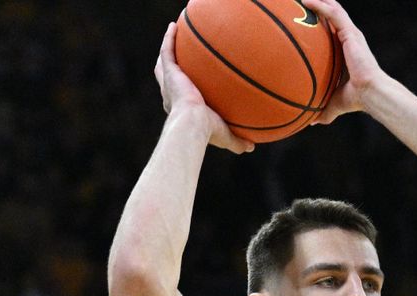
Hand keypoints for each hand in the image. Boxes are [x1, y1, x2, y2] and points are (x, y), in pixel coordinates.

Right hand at [154, 23, 253, 152]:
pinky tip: (174, 26)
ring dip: (168, 49)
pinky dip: (169, 39)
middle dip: (173, 68)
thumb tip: (251, 147)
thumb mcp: (225, 137)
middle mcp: (172, 94)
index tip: (192, 85)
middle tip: (180, 59)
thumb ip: (237, 141)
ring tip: (173, 36)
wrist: (193, 124)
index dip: (184, 90)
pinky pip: (167, 51)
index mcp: (182, 108)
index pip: (180, 97)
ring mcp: (169, 82)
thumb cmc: (207, 133)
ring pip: (165, 62)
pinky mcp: (170, 72)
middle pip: (169, 78)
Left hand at [302, 0, 386, 124]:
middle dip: (319, 7)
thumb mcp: (335, 103)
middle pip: (333, 15)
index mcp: (347, 50)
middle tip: (301, 4)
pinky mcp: (351, 33)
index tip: (305, 20)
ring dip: (319, 1)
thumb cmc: (357, 100)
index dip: (321, 23)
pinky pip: (333, 13)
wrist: (370, 94)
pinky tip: (306, 1)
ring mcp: (351, 35)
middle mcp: (350, 39)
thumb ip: (324, 110)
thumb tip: (311, 122)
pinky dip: (320, 6)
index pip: (333, 31)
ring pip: (333, 9)